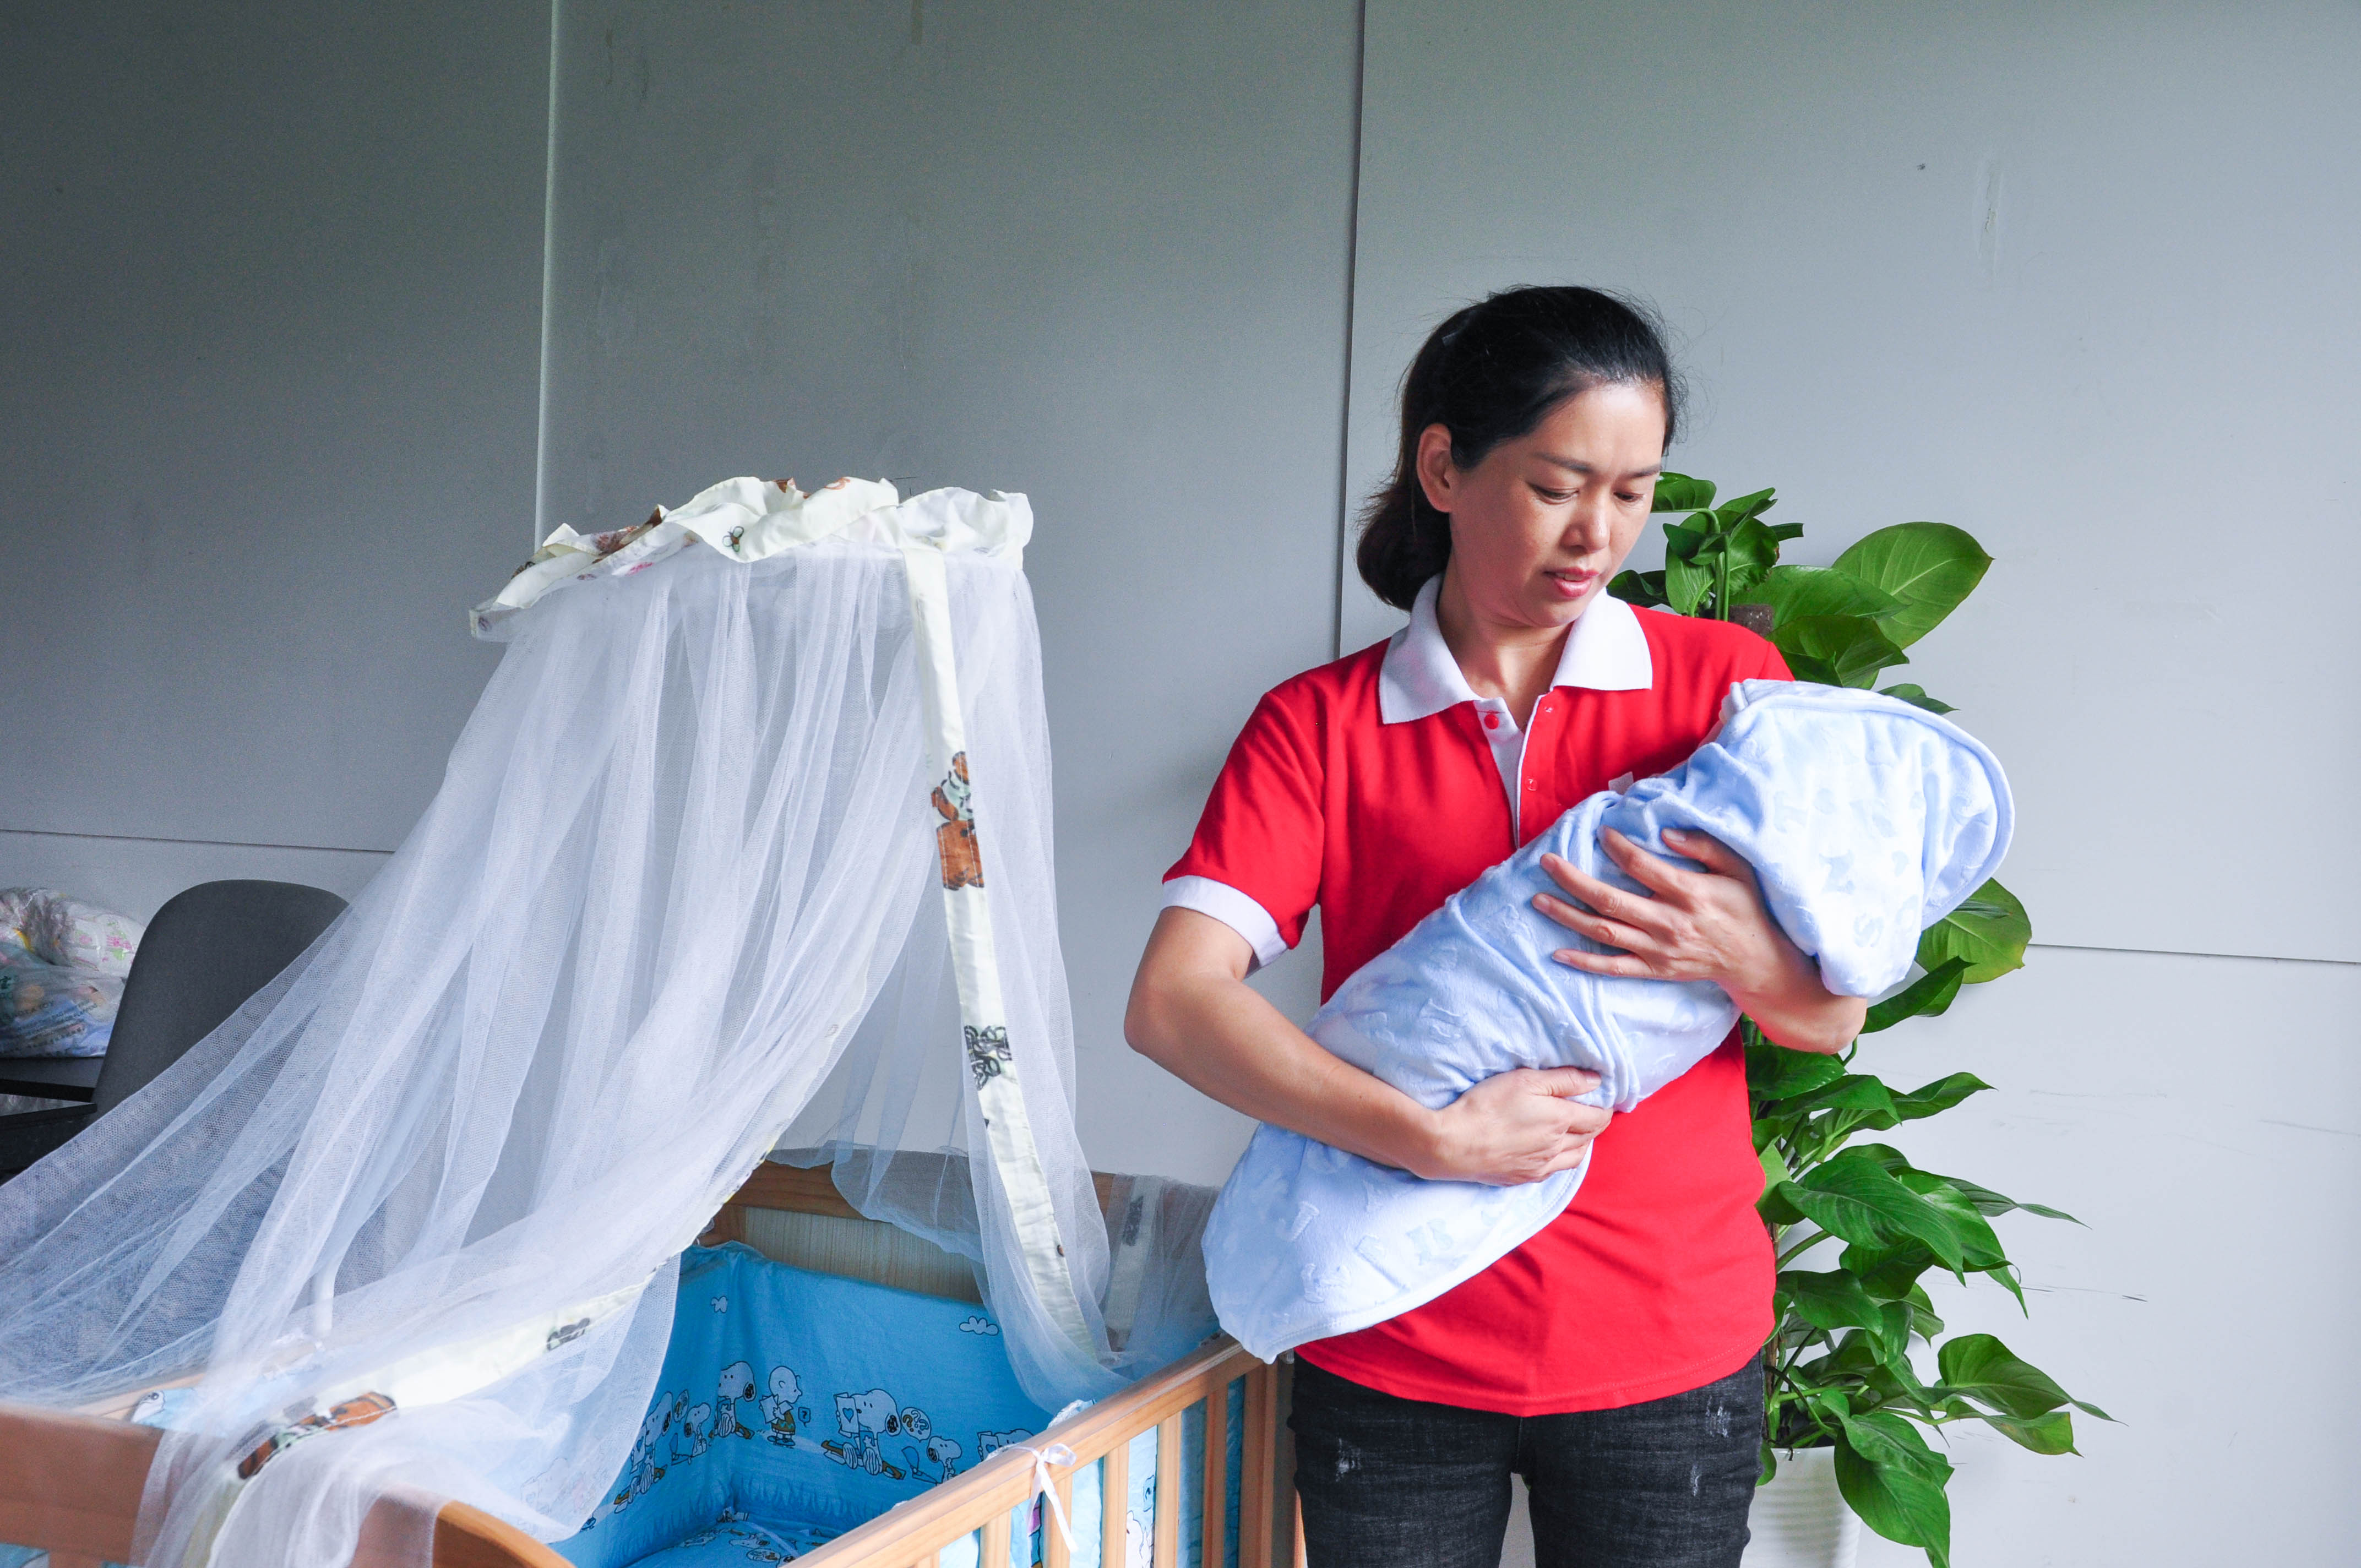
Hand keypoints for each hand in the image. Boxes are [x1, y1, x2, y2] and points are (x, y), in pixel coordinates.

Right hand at [1416, 1066, 1610, 1185]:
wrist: (1454, 1145)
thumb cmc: (1487, 1106)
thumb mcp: (1525, 1080)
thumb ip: (1564, 1079)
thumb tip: (1595, 1081)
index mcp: (1561, 1120)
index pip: (1599, 1117)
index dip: (1605, 1107)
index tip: (1603, 1098)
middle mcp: (1558, 1147)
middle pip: (1590, 1137)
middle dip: (1595, 1123)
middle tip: (1589, 1110)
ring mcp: (1542, 1166)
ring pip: (1576, 1157)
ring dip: (1582, 1143)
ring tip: (1574, 1131)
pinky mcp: (1525, 1178)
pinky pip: (1555, 1170)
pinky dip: (1562, 1159)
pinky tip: (1552, 1151)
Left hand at [1531, 827, 1866, 1053]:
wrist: (1757, 961)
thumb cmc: (1746, 907)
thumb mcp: (1737, 868)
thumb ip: (1704, 846)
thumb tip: (1665, 832)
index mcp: (1688, 893)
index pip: (1641, 867)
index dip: (1617, 848)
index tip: (1600, 832)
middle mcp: (1668, 923)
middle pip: (1609, 900)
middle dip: (1573, 880)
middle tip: (1547, 862)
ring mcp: (1658, 950)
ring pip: (1603, 932)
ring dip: (1567, 915)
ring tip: (1538, 899)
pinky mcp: (1654, 970)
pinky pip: (1612, 968)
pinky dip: (1584, 962)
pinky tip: (1557, 951)